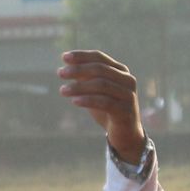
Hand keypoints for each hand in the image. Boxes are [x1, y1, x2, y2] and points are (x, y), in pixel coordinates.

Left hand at [59, 50, 145, 164]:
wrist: (125, 134)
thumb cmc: (108, 109)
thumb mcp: (95, 91)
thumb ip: (85, 79)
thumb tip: (67, 66)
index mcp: (121, 71)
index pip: (99, 57)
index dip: (81, 56)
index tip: (64, 57)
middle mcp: (128, 80)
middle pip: (100, 69)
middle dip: (78, 70)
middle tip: (60, 73)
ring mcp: (128, 95)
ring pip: (102, 85)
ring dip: (79, 86)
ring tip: (62, 90)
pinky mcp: (126, 111)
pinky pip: (105, 102)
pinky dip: (88, 100)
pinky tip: (74, 101)